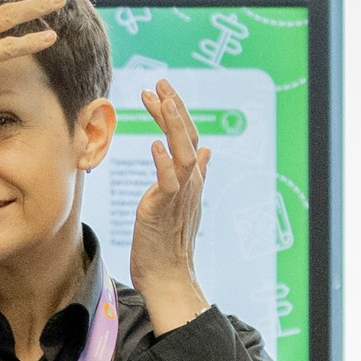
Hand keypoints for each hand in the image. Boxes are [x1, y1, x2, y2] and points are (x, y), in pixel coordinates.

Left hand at [131, 80, 210, 335]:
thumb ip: (195, 174)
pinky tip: (154, 145)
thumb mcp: (181, 202)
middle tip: (159, 83)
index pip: (188, 137)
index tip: (160, 90)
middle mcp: (190, 184)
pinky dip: (164, 163)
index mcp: (192, 180)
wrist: (168, 277)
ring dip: (172, 125)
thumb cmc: (168, 243)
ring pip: (184, 153)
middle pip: (188, 137)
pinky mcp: (164, 210)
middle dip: (174, 108)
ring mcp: (180, 196)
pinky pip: (168, 183)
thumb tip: (206, 150)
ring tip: (160, 101)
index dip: (176, 112)